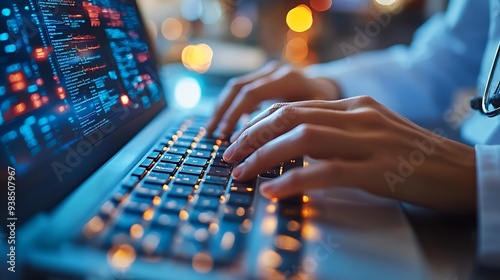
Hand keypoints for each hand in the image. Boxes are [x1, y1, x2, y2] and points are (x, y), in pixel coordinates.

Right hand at [206, 61, 340, 137]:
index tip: (229, 140)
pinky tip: (225, 125)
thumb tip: (275, 155)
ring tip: (212, 131)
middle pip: (240, 88)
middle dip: (224, 114)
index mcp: (290, 79)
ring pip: (236, 87)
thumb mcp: (321, 122)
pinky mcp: (263, 76)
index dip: (237, 116)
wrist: (333, 90)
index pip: (252, 94)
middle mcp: (277, 70)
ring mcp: (269, 71)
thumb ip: (298, 130)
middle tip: (213, 136)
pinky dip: (230, 106)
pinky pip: (240, 89)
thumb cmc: (332, 112)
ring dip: (222, 109)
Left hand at [222, 96, 476, 213]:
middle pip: (291, 118)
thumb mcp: (373, 134)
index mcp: (355, 106)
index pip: (295, 108)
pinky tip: (273, 191)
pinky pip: (326, 171)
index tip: (239, 141)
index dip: (261, 124)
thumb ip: (338, 134)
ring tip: (242, 173)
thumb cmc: (413, 158)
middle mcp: (358, 116)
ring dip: (265, 156)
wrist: (461, 171)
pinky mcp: (378, 169)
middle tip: (230, 156)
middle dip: (253, 136)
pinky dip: (294, 180)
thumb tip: (295, 147)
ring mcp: (369, 140)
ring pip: (303, 139)